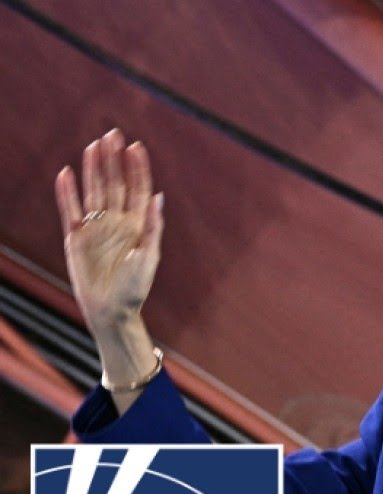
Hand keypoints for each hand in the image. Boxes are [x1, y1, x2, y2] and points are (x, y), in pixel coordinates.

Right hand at [55, 128, 163, 333]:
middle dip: (114, 160)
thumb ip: (152, 227)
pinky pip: (70, 209)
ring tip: (93, 146)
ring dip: (92, 169)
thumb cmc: (134, 288)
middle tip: (112, 135)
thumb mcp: (149, 257)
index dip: (137, 168)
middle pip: (114, 184)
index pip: (138, 189)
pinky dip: (67, 192)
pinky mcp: (76, 237)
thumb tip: (158, 196)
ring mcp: (96, 227)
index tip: (135, 147)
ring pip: (93, 191)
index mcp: (138, 225)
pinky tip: (66, 173)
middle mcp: (117, 221)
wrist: (110, 310)